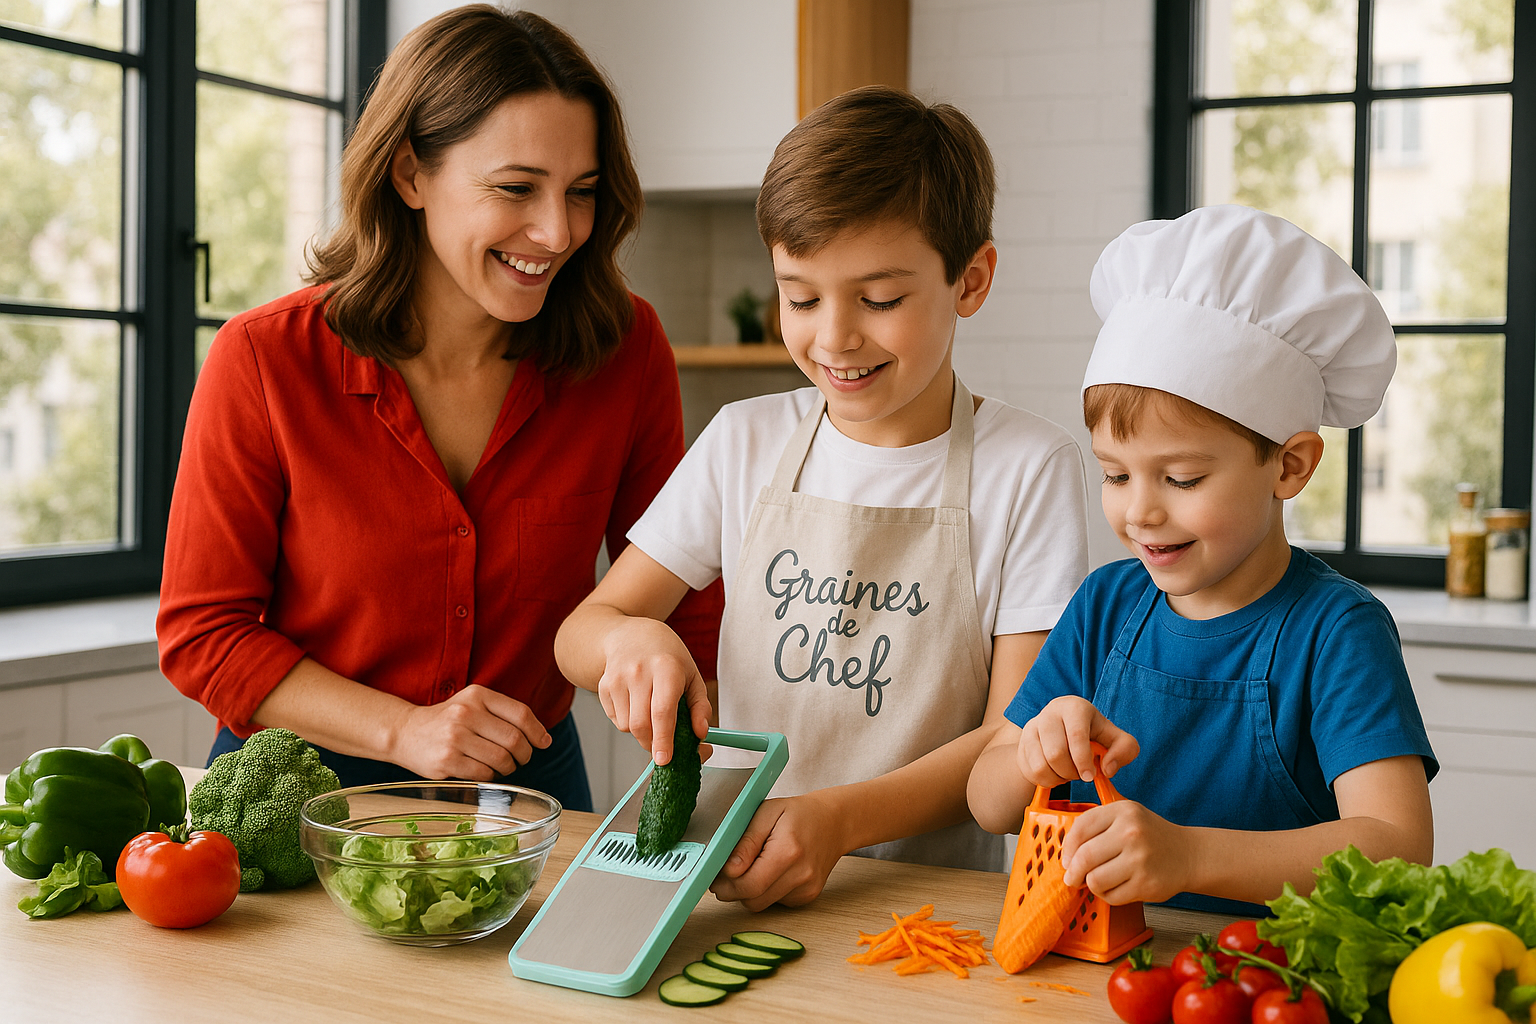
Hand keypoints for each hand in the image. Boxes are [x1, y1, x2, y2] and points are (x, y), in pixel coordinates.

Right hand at [391, 684, 550, 780]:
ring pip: (501, 759)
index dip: (538, 732)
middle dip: (524, 754)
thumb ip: (505, 714)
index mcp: (477, 695)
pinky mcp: (446, 760)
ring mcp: (454, 737)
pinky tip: (485, 770)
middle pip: (514, 739)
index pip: (521, 714)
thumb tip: (543, 739)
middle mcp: (466, 713)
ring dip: (508, 767)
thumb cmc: (448, 720)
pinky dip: (491, 775)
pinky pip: (483, 773)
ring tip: (503, 766)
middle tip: (521, 759)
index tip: (543, 743)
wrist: (404, 731)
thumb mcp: (473, 704)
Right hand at [596, 616, 710, 763]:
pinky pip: (616, 720)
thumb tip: (701, 733)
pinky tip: (636, 703)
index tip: (665, 759)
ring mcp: (617, 679)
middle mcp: (638, 672)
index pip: (662, 711)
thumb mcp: (692, 675)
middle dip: (653, 744)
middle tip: (664, 748)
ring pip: (627, 726)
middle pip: (641, 725)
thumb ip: (700, 706)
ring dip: (642, 732)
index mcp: (666, 668)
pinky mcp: (603, 686)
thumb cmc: (667, 657)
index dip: (663, 739)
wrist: (631, 635)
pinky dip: (628, 722)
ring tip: (651, 712)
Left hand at [709, 794, 845, 911]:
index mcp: (789, 851)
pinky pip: (774, 902)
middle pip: (752, 899)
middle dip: (732, 890)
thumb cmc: (798, 813)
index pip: (748, 884)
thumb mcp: (766, 812)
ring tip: (751, 866)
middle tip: (723, 873)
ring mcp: (807, 889)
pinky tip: (770, 871)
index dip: (725, 883)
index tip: (714, 873)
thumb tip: (727, 869)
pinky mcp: (808, 897)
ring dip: (748, 891)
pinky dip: (765, 891)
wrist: (834, 822)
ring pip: (761, 904)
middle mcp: (801, 875)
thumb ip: (745, 842)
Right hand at [1016, 696, 1138, 788]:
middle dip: (1071, 772)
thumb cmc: (1094, 734)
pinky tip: (1056, 773)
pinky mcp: (1022, 745)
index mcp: (1074, 707)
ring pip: (1040, 765)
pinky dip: (1047, 780)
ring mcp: (1031, 728)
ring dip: (1058, 778)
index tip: (1091, 776)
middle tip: (1080, 774)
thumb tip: (1107, 769)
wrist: (1064, 730)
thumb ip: (1124, 750)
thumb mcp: (1117, 738)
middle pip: (1055, 753)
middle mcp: (1049, 714)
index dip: (1083, 760)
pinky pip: (1031, 772)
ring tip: (1068, 773)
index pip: (1076, 735)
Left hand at [1059, 799, 1192, 903]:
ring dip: (1092, 885)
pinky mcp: (1147, 884)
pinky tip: (1117, 887)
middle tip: (1073, 878)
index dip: (1068, 848)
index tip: (1067, 859)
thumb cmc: (1151, 836)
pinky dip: (1108, 895)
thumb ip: (1096, 825)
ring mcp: (1140, 859)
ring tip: (1099, 881)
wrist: (1188, 855)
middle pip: (1084, 857)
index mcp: (1123, 811)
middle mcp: (1132, 832)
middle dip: (1073, 872)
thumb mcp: (1126, 816)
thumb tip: (1066, 854)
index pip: (1081, 828)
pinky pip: (1111, 896)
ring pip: (1095, 880)